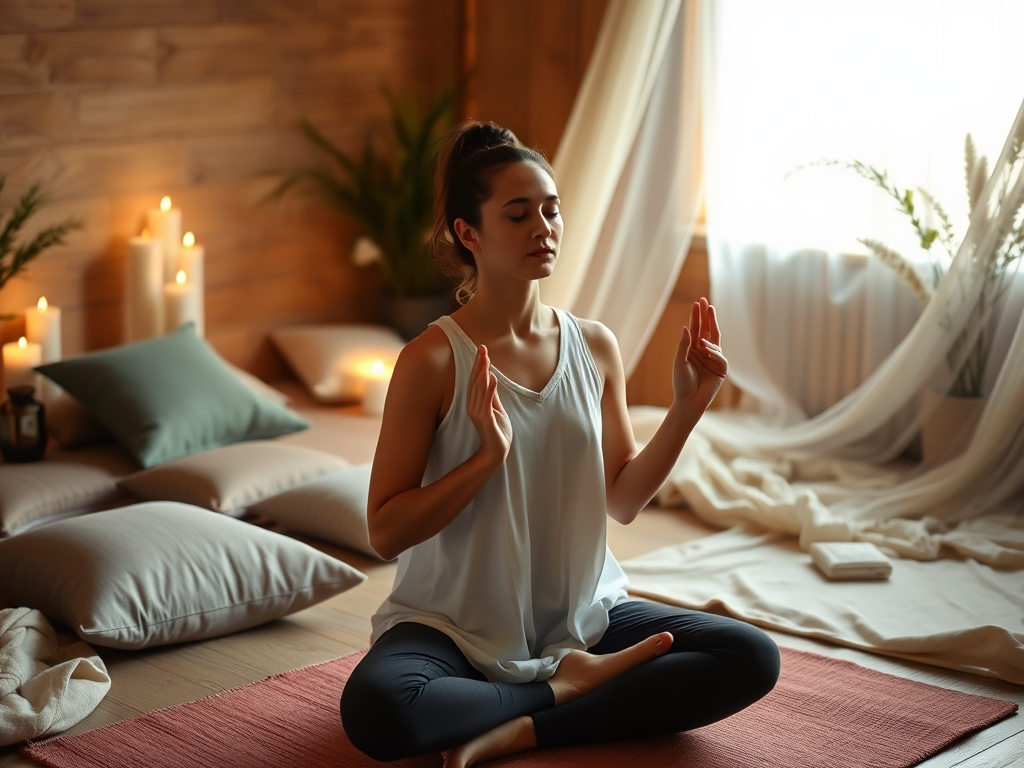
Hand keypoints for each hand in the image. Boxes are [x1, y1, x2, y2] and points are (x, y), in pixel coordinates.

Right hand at [467, 345, 512, 465]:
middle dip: (479, 364)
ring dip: (483, 373)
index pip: (475, 380)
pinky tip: (493, 378)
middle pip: (475, 381)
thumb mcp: (496, 408)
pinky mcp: (486, 420)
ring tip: (486, 359)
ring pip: (479, 390)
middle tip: (482, 348)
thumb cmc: (496, 431)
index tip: (482, 349)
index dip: (478, 364)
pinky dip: (490, 390)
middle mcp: (473, 406)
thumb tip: (491, 377)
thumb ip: (492, 394)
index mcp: (475, 402)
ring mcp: (479, 413)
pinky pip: (487, 403)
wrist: (496, 452)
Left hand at [672, 297, 727, 415]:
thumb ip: (684, 345)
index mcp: (693, 349)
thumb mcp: (680, 362)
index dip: (697, 316)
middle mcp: (704, 352)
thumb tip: (687, 327)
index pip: (696, 329)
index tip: (697, 303)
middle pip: (707, 331)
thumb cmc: (681, 383)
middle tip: (705, 302)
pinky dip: (714, 353)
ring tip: (703, 335)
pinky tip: (707, 351)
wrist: (689, 401)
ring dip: (711, 332)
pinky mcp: (721, 370)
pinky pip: (720, 358)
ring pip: (715, 341)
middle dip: (707, 317)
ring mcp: (714, 360)